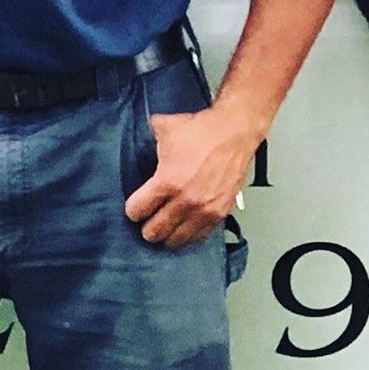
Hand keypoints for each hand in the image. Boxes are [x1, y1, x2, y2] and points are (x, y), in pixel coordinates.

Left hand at [124, 105, 260, 248]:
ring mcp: (204, 210)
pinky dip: (189, 236)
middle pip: (154, 232)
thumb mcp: (164, 129)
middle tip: (147, 222)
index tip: (135, 208)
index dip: (133, 210)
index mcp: (167, 181)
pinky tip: (184, 230)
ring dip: (167, 236)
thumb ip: (147, 140)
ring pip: (177, 240)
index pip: (138, 211)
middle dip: (147, 227)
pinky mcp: (220, 212)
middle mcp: (185, 201)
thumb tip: (136, 137)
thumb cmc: (202, 130)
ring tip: (165, 229)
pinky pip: (200, 236)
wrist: (234, 131)